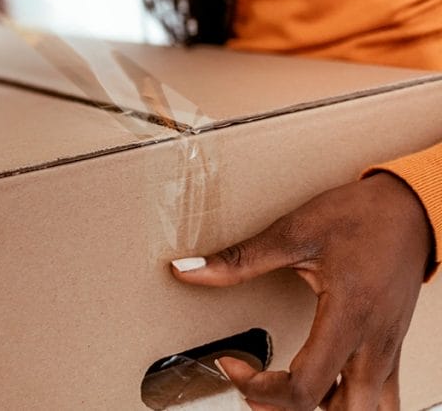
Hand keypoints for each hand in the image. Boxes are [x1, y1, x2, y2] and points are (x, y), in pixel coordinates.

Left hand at [171, 173, 432, 409]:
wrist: (412, 208)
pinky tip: (324, 392)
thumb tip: (186, 269)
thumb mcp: (294, 232)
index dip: (260, 388)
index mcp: (349, 317)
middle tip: (253, 383)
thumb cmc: (360, 216)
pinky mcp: (393, 349)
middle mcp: (373, 344)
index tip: (231, 362)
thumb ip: (239, 259)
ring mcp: (388, 351)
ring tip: (282, 389)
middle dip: (287, 409)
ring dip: (323, 410)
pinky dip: (350, 405)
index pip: (305, 388)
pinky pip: (382, 399)